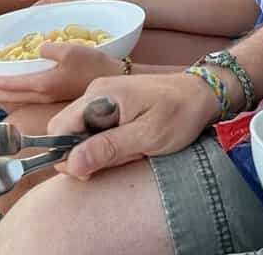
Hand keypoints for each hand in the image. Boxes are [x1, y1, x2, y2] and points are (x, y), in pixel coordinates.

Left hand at [0, 42, 123, 105]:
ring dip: (5, 95)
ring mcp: (52, 97)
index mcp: (44, 84)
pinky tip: (20, 90)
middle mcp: (44, 94)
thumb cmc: (94, 64)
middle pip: (13, 97)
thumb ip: (50, 49)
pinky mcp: (58, 96)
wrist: (114, 79)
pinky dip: (18, 95)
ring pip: (21, 99)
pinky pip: (30, 98)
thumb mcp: (71, 50)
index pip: (12, 85)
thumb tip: (38, 48)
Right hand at [49, 72, 219, 177]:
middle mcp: (95, 91)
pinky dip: (111, 142)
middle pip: (68, 132)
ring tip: (134, 149)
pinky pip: (97, 129)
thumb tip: (70, 164)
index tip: (93, 170)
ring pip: (83, 133)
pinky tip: (135, 143)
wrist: (203, 93)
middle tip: (122, 158)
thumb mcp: (148, 136)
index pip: (59, 129)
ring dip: (102, 149)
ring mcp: (103, 96)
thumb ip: (108, 148)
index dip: (68, 155)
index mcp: (100, 95)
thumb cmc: (181, 113)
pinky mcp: (112, 103)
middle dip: (88, 154)